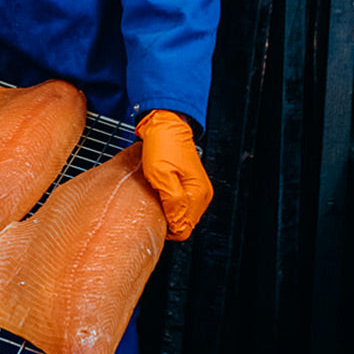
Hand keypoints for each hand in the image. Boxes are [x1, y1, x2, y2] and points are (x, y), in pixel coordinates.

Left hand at [135, 109, 212, 241]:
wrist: (164, 124)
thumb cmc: (161, 145)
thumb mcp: (160, 175)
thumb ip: (172, 201)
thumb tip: (176, 223)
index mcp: (197, 193)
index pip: (184, 229)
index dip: (167, 227)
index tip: (152, 216)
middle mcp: (202, 193)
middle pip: (184, 223)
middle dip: (168, 218)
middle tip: (151, 204)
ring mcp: (198, 188)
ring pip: (183, 214)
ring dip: (168, 209)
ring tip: (155, 195)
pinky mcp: (191, 183)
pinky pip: (182, 202)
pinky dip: (170, 201)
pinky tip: (160, 191)